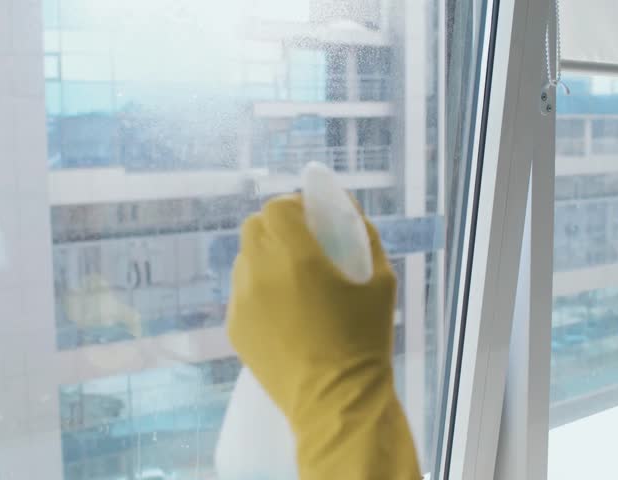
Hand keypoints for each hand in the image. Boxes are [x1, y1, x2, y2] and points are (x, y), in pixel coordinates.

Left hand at [227, 194, 419, 478]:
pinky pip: (242, 293)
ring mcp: (243, 301)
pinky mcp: (235, 327)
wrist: (336, 401)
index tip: (312, 221)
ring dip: (265, 258)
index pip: (277, 208)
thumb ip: (365, 237)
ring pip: (244, 259)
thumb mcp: (381, 282)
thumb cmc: (366, 339)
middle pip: (253, 226)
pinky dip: (259, 290)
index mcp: (298, 256)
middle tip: (301, 247)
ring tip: (292, 284)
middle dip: (276, 228)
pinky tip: (284, 314)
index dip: (294, 207)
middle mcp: (261, 272)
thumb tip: (348, 212)